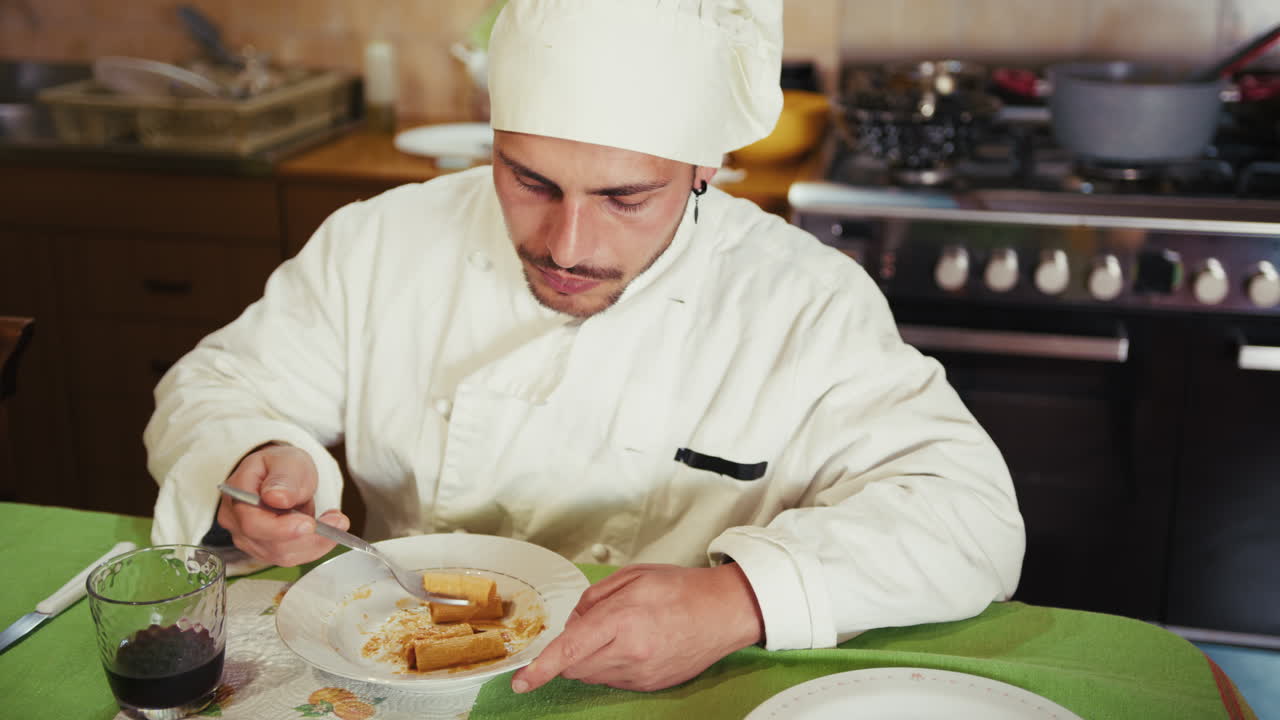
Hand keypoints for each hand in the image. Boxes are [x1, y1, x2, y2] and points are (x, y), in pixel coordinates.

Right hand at [216, 444, 348, 566]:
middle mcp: (237, 523)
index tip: (309, 524)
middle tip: (338, 520)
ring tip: (337, 521)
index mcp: (236, 495)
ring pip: (284, 555)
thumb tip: (276, 498)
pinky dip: (315, 545)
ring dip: (316, 542)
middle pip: (270, 545)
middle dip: (308, 537)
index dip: (280, 529)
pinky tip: (330, 529)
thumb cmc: (280, 466)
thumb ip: (282, 478)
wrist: (281, 476)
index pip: (252, 523)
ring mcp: (251, 540)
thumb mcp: (285, 460)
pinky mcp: (268, 549)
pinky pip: (293, 556)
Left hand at [511, 563, 763, 692]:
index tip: (521, 681)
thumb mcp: (632, 577)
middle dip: (570, 650)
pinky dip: (608, 665)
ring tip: (619, 632)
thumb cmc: (681, 589)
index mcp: (624, 620)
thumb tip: (572, 625)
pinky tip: (631, 645)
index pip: (570, 650)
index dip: (541, 668)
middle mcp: (632, 653)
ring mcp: (642, 674)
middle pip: (575, 666)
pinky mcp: (650, 685)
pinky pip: (612, 680)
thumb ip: (593, 599)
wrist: (724, 613)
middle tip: (593, 625)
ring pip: (591, 675)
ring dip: (589, 658)